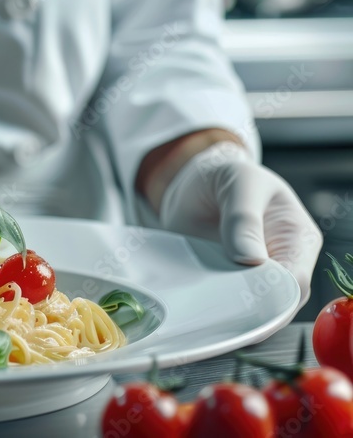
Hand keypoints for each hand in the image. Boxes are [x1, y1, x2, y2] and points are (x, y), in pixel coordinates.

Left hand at [156, 141, 320, 300]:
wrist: (193, 182)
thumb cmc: (226, 176)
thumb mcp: (239, 184)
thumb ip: (244, 217)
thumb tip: (251, 259)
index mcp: (297, 239)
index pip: (296, 282)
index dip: (275, 298)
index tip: (246, 301)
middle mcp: (280, 264)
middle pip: (276, 305)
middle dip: (252, 312)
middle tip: (220, 310)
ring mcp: (251, 277)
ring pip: (250, 310)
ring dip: (229, 313)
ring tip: (206, 309)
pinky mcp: (225, 284)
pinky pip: (223, 305)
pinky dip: (212, 308)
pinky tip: (196, 306)